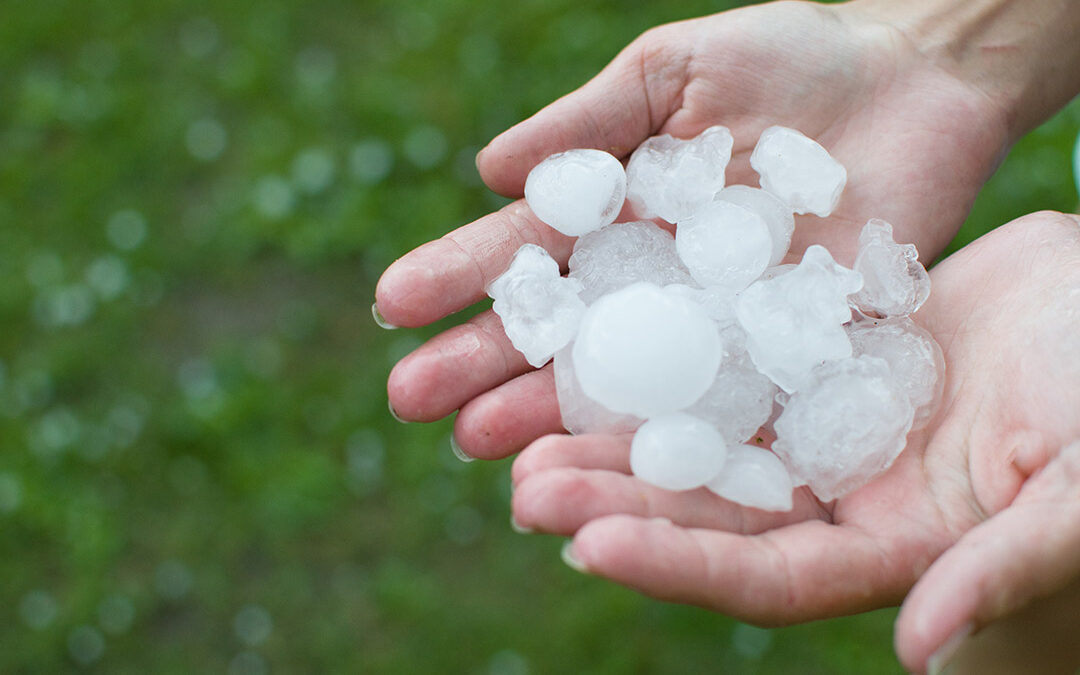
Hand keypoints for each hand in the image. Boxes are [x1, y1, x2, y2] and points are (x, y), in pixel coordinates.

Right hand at [376, 0, 1010, 456]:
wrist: (911, 81)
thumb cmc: (786, 62)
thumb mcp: (673, 72)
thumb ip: (588, 122)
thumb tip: (487, 172)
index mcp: (616, 215)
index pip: (526, 253)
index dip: (460, 277)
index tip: (394, 305)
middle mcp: (653, 282)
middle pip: (560, 332)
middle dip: (485, 366)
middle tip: (413, 404)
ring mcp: (715, 325)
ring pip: (623, 381)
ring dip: (553, 415)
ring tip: (484, 447)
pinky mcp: (786, 354)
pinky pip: (726, 400)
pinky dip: (671, 435)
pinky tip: (617, 465)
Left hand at [509, 210, 1079, 673]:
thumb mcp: (1078, 490)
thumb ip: (1004, 567)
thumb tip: (917, 655)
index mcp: (888, 546)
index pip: (765, 577)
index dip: (679, 566)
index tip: (588, 544)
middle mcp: (835, 495)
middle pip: (708, 512)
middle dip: (615, 505)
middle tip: (522, 489)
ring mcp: (816, 425)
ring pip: (698, 440)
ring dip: (616, 440)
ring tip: (523, 434)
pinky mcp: (808, 357)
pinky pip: (720, 361)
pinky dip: (660, 362)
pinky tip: (595, 348)